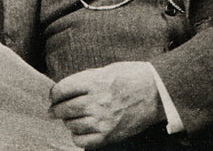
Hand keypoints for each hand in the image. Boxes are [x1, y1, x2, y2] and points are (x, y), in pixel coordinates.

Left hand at [49, 61, 164, 148]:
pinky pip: (82, 141)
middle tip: (55, 111)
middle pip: (63, 109)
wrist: (158, 93)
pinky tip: (82, 130)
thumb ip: (86, 79)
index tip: (54, 97)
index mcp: (95, 82)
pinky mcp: (109, 135)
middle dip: (56, 110)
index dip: (54, 94)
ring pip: (71, 125)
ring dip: (69, 122)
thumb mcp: (108, 70)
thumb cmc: (133, 77)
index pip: (62, 90)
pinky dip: (78, 136)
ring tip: (73, 118)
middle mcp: (97, 101)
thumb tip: (66, 90)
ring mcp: (103, 120)